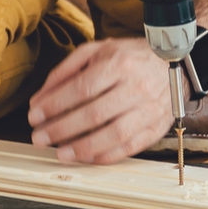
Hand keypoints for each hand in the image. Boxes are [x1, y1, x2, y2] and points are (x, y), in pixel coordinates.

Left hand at [27, 38, 176, 162]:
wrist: (173, 63)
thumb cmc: (129, 57)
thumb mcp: (96, 51)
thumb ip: (66, 71)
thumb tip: (41, 97)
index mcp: (118, 64)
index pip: (81, 88)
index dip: (55, 105)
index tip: (34, 115)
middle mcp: (135, 88)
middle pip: (93, 114)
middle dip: (61, 129)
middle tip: (39, 138)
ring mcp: (148, 110)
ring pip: (113, 135)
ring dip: (82, 148)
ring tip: (60, 154)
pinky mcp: (156, 128)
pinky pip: (130, 147)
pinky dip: (106, 156)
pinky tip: (87, 157)